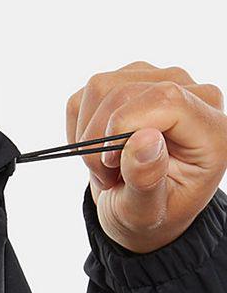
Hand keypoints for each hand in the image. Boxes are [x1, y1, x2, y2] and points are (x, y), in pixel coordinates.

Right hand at [66, 61, 226, 252]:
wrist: (140, 206)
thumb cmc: (149, 213)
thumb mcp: (146, 212)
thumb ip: (147, 180)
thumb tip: (144, 138)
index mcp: (212, 131)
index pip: (166, 98)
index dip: (124, 126)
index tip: (111, 163)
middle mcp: (195, 96)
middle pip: (126, 92)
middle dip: (99, 139)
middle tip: (107, 173)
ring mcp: (163, 81)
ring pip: (101, 87)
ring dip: (88, 133)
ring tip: (104, 162)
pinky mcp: (133, 79)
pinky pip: (87, 92)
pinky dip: (79, 125)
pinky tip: (97, 147)